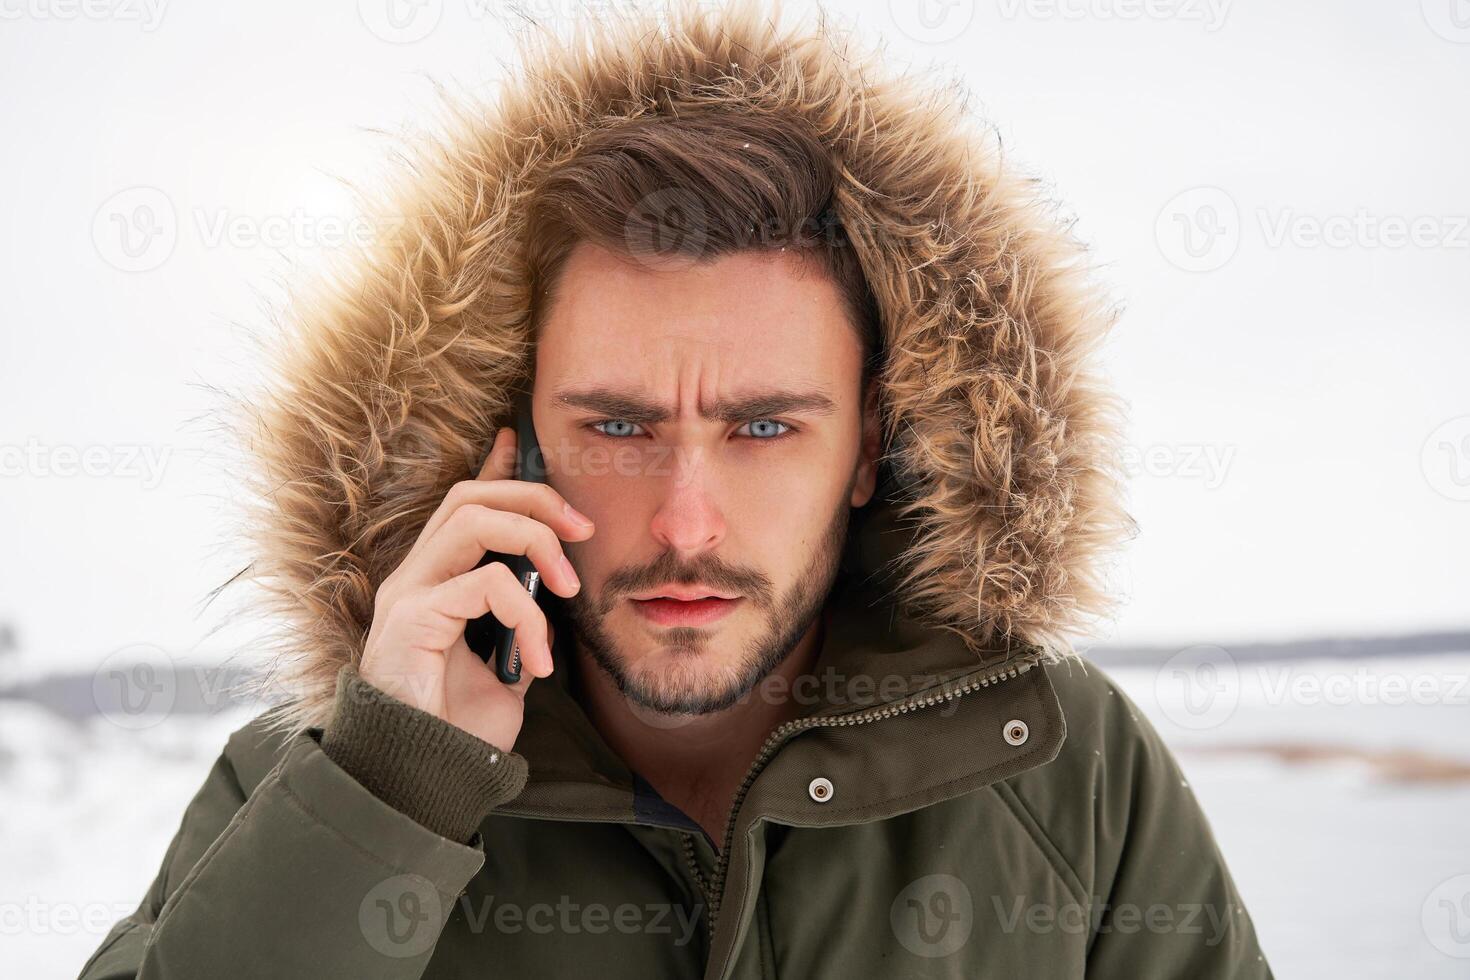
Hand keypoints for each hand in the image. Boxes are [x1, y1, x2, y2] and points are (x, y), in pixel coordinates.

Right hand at [357, 423, 593, 749]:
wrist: (423, 780)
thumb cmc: (460, 726)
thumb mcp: (504, 659)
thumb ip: (518, 616)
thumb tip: (552, 588)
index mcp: (436, 581)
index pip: (463, 505)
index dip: (493, 468)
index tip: (517, 438)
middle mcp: (415, 577)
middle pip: (469, 496)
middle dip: (534, 498)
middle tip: (583, 530)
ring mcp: (408, 594)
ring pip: (473, 521)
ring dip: (535, 542)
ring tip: (570, 590)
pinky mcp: (411, 620)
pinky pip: (484, 585)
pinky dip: (527, 615)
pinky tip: (536, 661)